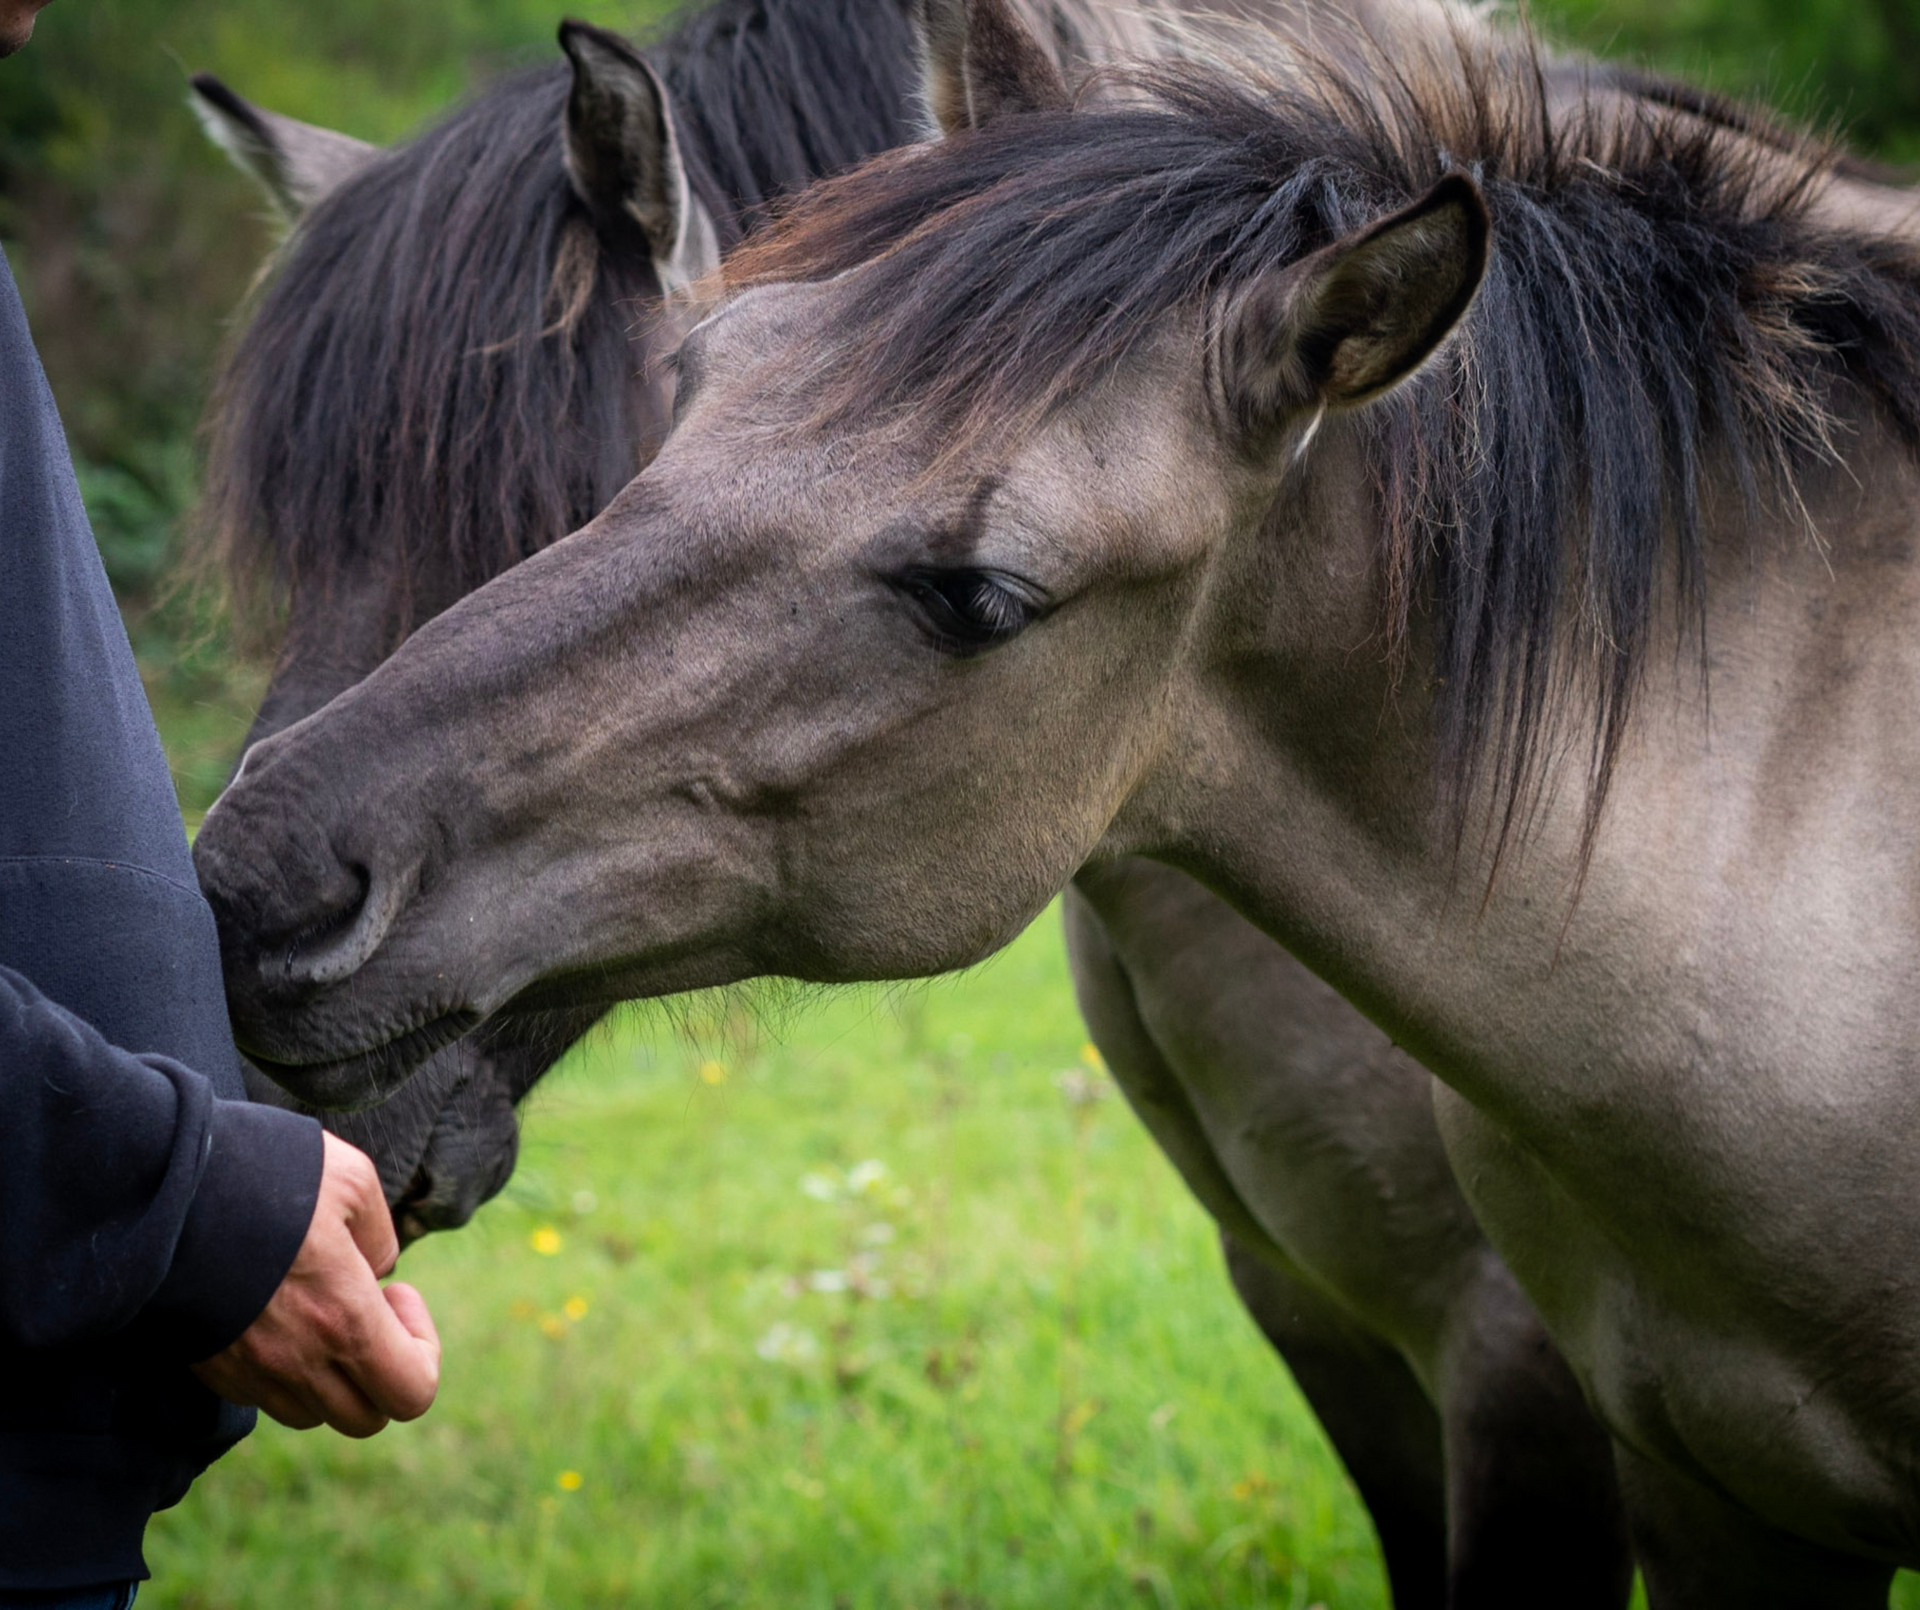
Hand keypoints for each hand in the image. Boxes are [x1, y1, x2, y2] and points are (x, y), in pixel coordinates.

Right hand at [191, 1131, 440, 1436]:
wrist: (161, 1192)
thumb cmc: (266, 1177)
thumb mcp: (352, 1182)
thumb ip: (380, 1238)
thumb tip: (377, 1276)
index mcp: (345, 1321)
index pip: (413, 1393)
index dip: (423, 1348)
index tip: (395, 1294)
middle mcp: (299, 1363)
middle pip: (366, 1417)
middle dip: (381, 1370)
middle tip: (366, 1305)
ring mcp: (251, 1374)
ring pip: (313, 1413)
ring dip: (332, 1374)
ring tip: (318, 1308)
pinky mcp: (212, 1371)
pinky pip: (263, 1397)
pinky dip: (285, 1371)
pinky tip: (276, 1313)